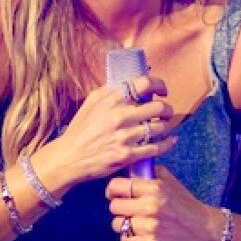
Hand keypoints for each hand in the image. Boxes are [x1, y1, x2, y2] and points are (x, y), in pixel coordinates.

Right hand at [49, 76, 179, 182]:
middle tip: (165, 112)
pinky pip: (156, 148)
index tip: (162, 91)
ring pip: (160, 127)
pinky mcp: (128, 155)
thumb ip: (111, 91)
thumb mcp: (91, 102)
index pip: (145, 83)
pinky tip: (170, 141)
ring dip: (166, 126)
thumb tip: (131, 83)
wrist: (69, 158)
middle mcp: (120, 116)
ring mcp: (125, 136)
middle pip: (158, 106)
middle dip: (166, 109)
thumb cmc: (80, 130)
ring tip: (165, 126)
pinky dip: (167, 143)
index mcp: (112, 99)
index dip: (159, 85)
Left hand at [105, 164, 218, 240]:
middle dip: (120, 208)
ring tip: (136, 223)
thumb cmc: (183, 203)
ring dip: (124, 224)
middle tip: (128, 210)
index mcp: (154, 188)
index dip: (113, 190)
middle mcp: (150, 206)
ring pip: (117, 224)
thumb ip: (149, 172)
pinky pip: (125, 240)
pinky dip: (130, 238)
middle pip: (114, 206)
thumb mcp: (169, 181)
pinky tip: (140, 234)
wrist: (202, 228)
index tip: (115, 194)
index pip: (117, 186)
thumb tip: (129, 167)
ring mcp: (150, 227)